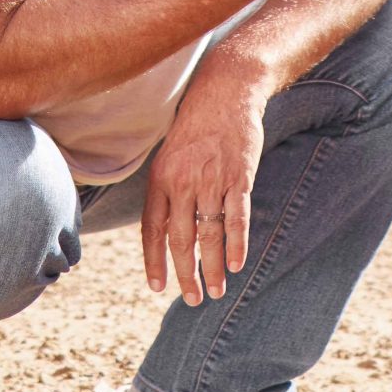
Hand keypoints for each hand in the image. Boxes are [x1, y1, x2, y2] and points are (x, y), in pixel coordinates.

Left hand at [141, 73, 267, 304]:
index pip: (152, 230)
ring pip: (208, 235)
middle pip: (180, 240)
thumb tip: (163, 228)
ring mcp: (211, 181)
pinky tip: (235, 264)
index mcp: (160, 179)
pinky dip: (236, 244)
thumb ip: (166, 190)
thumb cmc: (196, 126)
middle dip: (185, 275)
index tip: (158, 287)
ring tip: (216, 291)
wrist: (225, 92)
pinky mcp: (238, 177)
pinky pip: (236, 218)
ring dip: (211, 268)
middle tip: (192, 300)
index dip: (154, 261)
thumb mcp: (170, 155)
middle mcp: (182, 183)